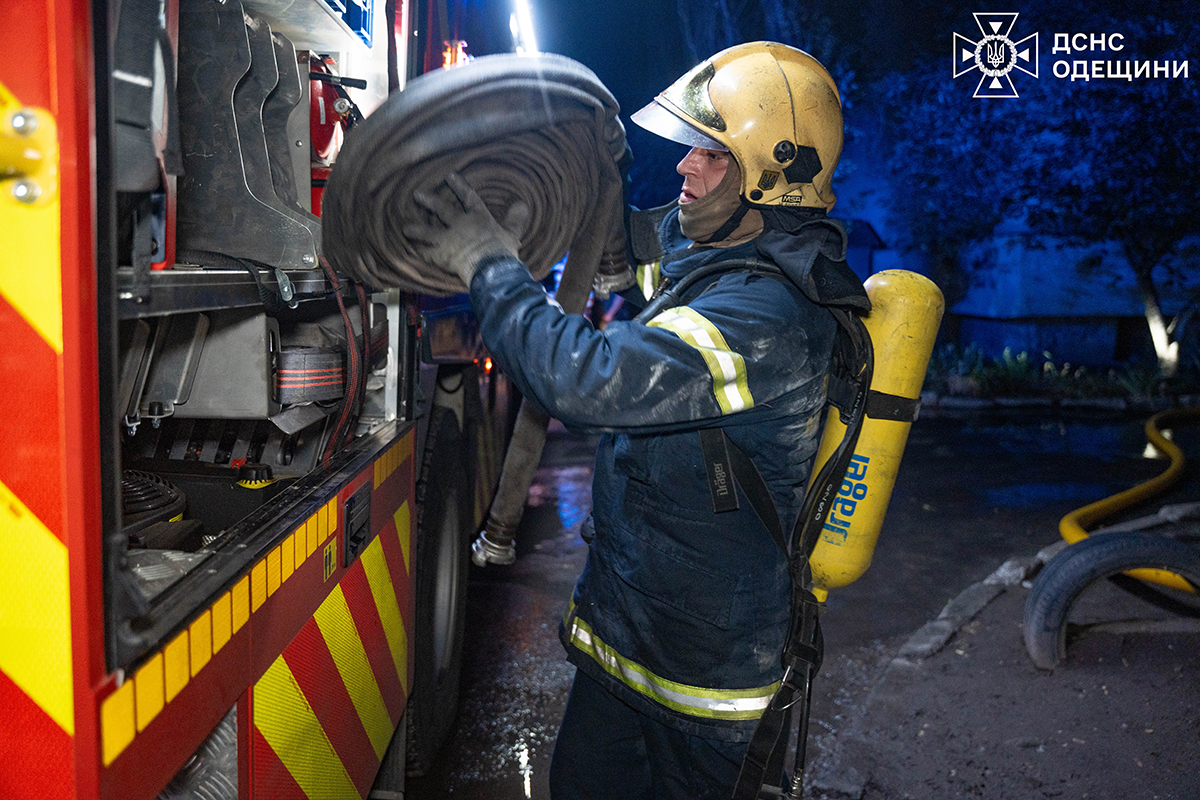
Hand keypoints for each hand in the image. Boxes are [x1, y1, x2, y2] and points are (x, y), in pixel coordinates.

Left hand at [405, 172, 527, 289]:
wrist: (490, 268)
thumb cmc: (503, 250)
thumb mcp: (513, 233)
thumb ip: (515, 218)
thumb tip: (522, 203)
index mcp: (477, 217)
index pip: (468, 197)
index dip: (459, 186)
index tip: (449, 176)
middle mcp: (459, 224)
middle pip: (442, 210)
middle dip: (429, 201)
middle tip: (417, 195)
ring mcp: (448, 239)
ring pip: (428, 232)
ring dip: (417, 230)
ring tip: (406, 228)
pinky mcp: (441, 255)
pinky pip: (427, 253)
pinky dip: (421, 251)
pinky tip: (414, 250)